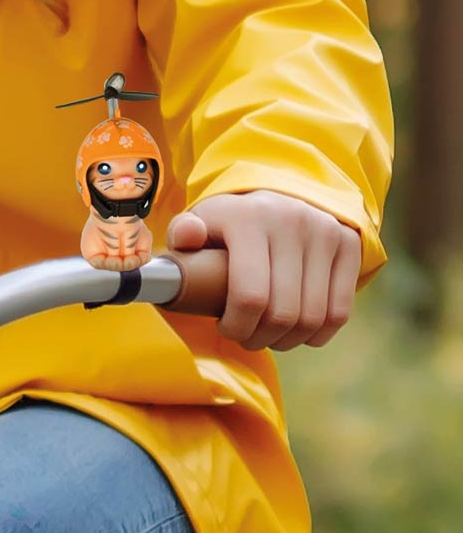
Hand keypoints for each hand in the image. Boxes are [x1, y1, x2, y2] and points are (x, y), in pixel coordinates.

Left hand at [166, 191, 361, 350]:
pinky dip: (318, 334)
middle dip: (260, 338)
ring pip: (312, 318)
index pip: (249, 297)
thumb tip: (187, 237)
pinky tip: (298, 332)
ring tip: (269, 335)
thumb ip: (184, 232)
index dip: (237, 327)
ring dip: (288, 341)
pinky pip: (339, 312)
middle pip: (283, 314)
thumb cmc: (230, 221)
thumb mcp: (201, 222)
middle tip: (246, 336)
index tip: (225, 328)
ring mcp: (325, 232)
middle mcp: (292, 221)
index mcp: (249, 218)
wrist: (276, 192)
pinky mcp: (348, 244)